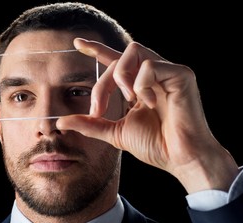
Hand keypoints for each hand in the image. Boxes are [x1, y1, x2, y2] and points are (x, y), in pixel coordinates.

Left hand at [56, 38, 238, 192]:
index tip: (77, 43)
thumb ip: (91, 124)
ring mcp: (168, 72)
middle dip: (101, 84)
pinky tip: (150, 104)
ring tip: (128, 101)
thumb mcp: (115, 133)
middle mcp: (153, 75)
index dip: (97, 49)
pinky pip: (150, 65)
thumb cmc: (155, 146)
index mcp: (139, 86)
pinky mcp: (181, 74)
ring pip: (133, 51)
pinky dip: (142, 84)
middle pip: (118, 59)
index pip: (116, 61)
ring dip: (121, 76)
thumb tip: (60, 122)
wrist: (179, 159)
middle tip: (98, 111)